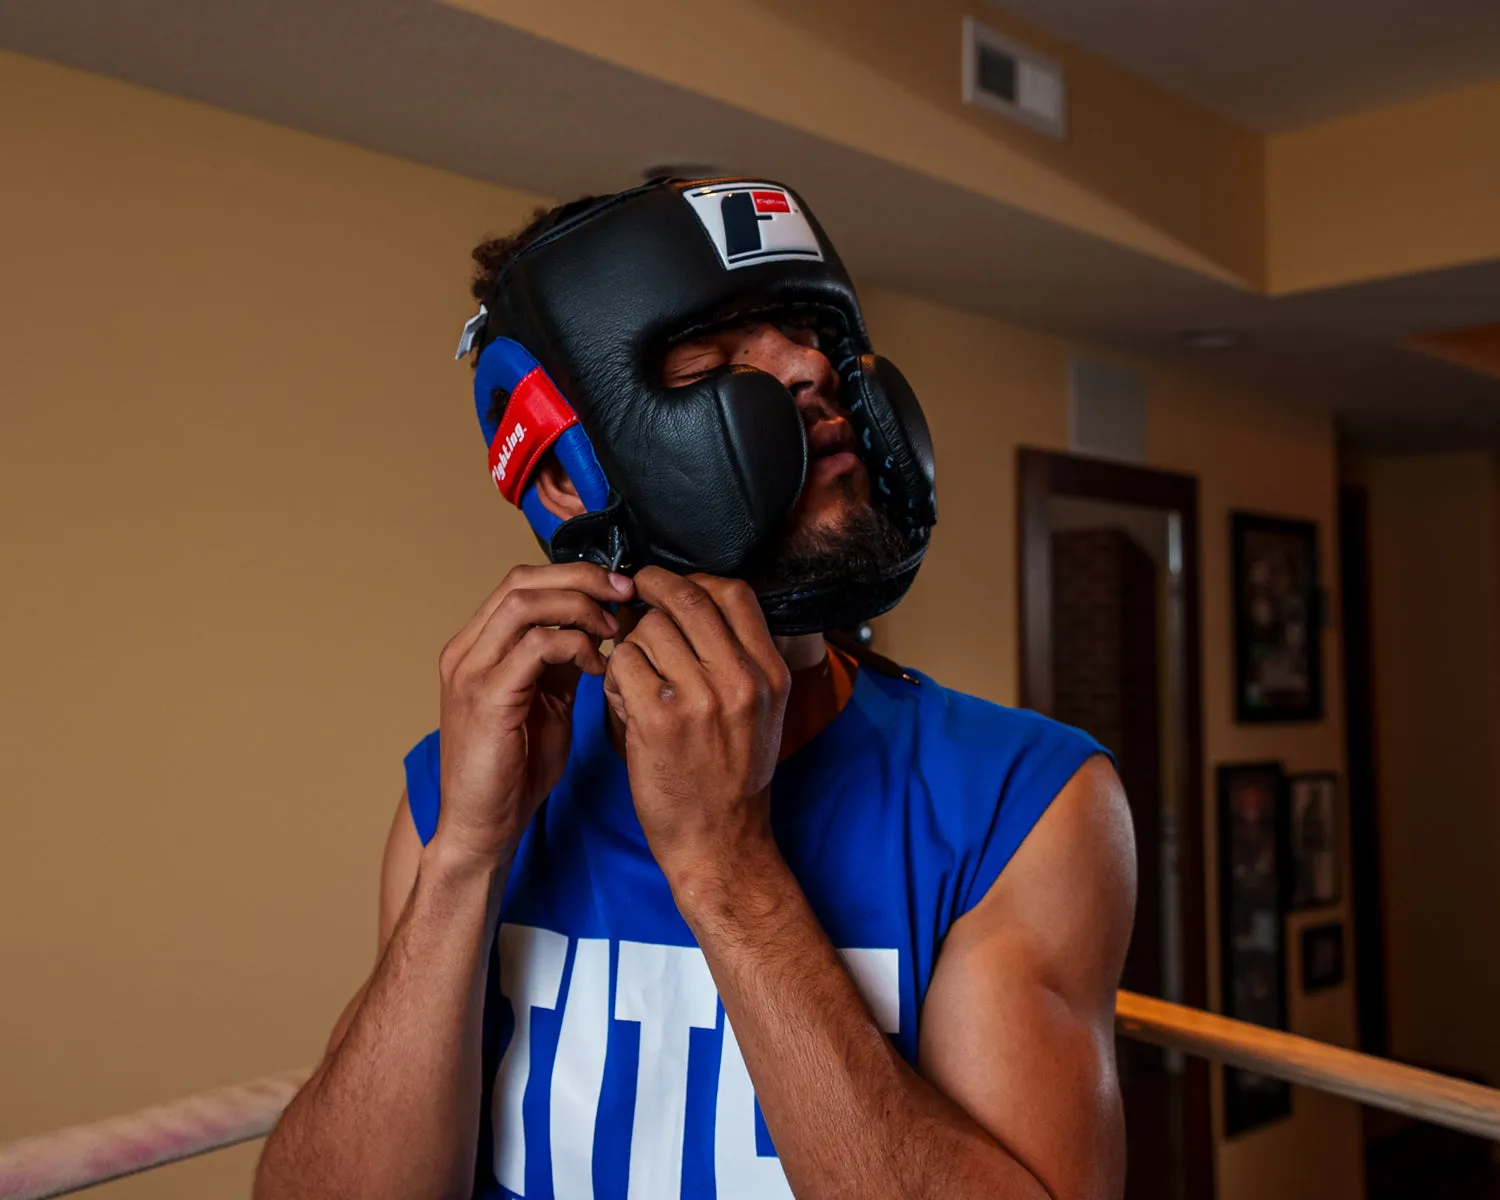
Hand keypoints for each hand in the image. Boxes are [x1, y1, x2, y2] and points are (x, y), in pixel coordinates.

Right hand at [435, 562, 633, 864]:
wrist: (483, 826)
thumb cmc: (514, 771)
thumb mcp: (545, 701)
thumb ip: (560, 662)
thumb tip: (595, 627)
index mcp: (476, 647)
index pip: (521, 582)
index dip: (574, 575)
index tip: (618, 587)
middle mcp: (466, 650)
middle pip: (522, 580)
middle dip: (582, 577)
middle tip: (625, 591)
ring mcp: (471, 670)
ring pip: (526, 602)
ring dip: (580, 606)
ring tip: (613, 628)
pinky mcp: (488, 696)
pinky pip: (537, 646)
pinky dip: (576, 645)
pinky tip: (598, 666)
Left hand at [602, 567, 791, 891]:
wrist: (721, 843)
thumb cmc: (734, 776)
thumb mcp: (762, 710)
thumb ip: (741, 656)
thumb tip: (695, 605)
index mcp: (770, 671)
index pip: (733, 591)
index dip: (693, 580)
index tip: (670, 589)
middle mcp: (741, 679)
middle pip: (686, 599)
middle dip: (650, 593)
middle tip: (632, 602)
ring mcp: (701, 698)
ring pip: (648, 629)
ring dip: (630, 643)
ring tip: (633, 675)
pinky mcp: (659, 720)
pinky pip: (623, 663)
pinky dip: (614, 675)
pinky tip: (622, 699)